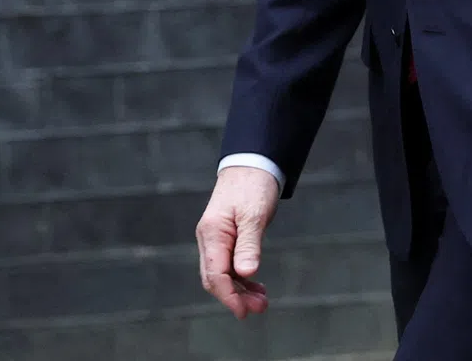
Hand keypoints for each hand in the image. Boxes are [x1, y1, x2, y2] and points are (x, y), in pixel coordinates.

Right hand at [195, 166, 280, 318]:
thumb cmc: (253, 184)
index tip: (245, 310)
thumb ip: (249, 244)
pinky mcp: (226, 236)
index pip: (215, 274)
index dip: (229, 295)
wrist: (252, 162)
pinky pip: (229, 263)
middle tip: (260, 307)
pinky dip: (241, 276)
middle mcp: (209, 238)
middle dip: (235, 296)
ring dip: (240, 289)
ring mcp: (216, 238)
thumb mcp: (254, 214)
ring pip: (222, 273)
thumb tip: (245, 274)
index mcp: (212, 233)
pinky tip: (255, 284)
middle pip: (216, 278)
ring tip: (261, 300)